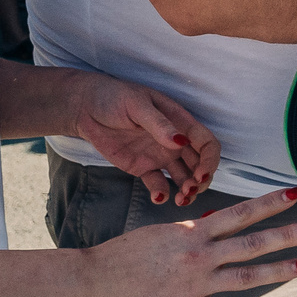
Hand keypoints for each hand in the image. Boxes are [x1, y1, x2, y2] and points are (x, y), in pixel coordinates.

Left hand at [68, 72, 220, 206]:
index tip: (201, 174)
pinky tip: (158, 198)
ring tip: (181, 200)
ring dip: (187, 191)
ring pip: (183, 178)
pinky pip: (158, 184)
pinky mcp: (143, 168)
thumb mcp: (137, 105)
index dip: (210, 160)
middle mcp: (174, 141)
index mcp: (180, 122)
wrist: (86, 108)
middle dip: (201, 181)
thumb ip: (159, 124)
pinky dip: (162, 194)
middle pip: (200, 164)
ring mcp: (160, 156)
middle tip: (191, 191)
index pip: (207, 143)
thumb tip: (181, 142)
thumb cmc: (114, 96)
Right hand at [80, 188, 296, 296]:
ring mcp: (197, 284)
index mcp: (191, 231)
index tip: (294, 194)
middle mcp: (200, 255)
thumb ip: (190, 232)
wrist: (98, 282)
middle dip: (287, 234)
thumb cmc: (124, 256)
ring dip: (279, 269)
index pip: (239, 213)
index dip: (269, 203)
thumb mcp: (160, 234)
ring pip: (248, 275)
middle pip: (252, 242)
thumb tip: (214, 224)